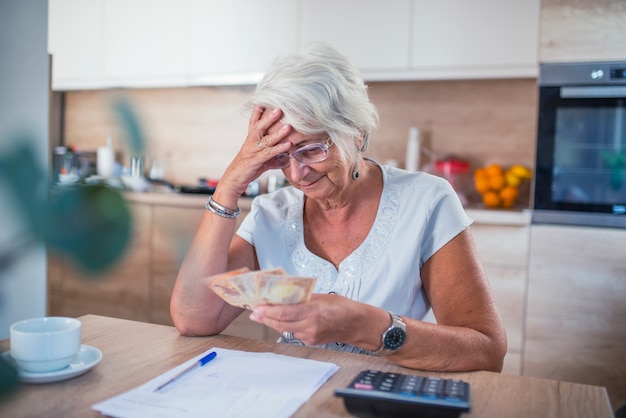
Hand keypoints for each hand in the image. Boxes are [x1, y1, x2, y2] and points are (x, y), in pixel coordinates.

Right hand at [217, 106, 291, 198]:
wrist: (232, 181)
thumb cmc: (246, 170)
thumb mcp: (259, 159)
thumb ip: (271, 155)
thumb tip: (284, 154)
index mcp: (250, 140)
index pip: (253, 122)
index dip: (258, 111)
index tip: (264, 100)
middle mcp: (250, 143)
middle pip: (259, 126)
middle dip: (269, 117)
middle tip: (279, 108)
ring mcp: (252, 151)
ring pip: (265, 139)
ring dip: (277, 132)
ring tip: (288, 126)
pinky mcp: (255, 161)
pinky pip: (268, 153)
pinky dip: (279, 149)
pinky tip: (288, 145)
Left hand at [250, 294, 365, 346]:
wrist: (357, 325)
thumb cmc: (343, 307)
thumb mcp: (323, 297)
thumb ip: (303, 298)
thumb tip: (285, 296)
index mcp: (313, 311)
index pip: (284, 312)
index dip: (268, 311)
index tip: (257, 308)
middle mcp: (310, 325)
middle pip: (281, 323)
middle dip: (265, 318)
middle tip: (254, 313)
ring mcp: (310, 335)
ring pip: (285, 329)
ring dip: (273, 322)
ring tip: (263, 315)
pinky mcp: (311, 341)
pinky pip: (293, 333)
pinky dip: (285, 327)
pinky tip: (280, 321)